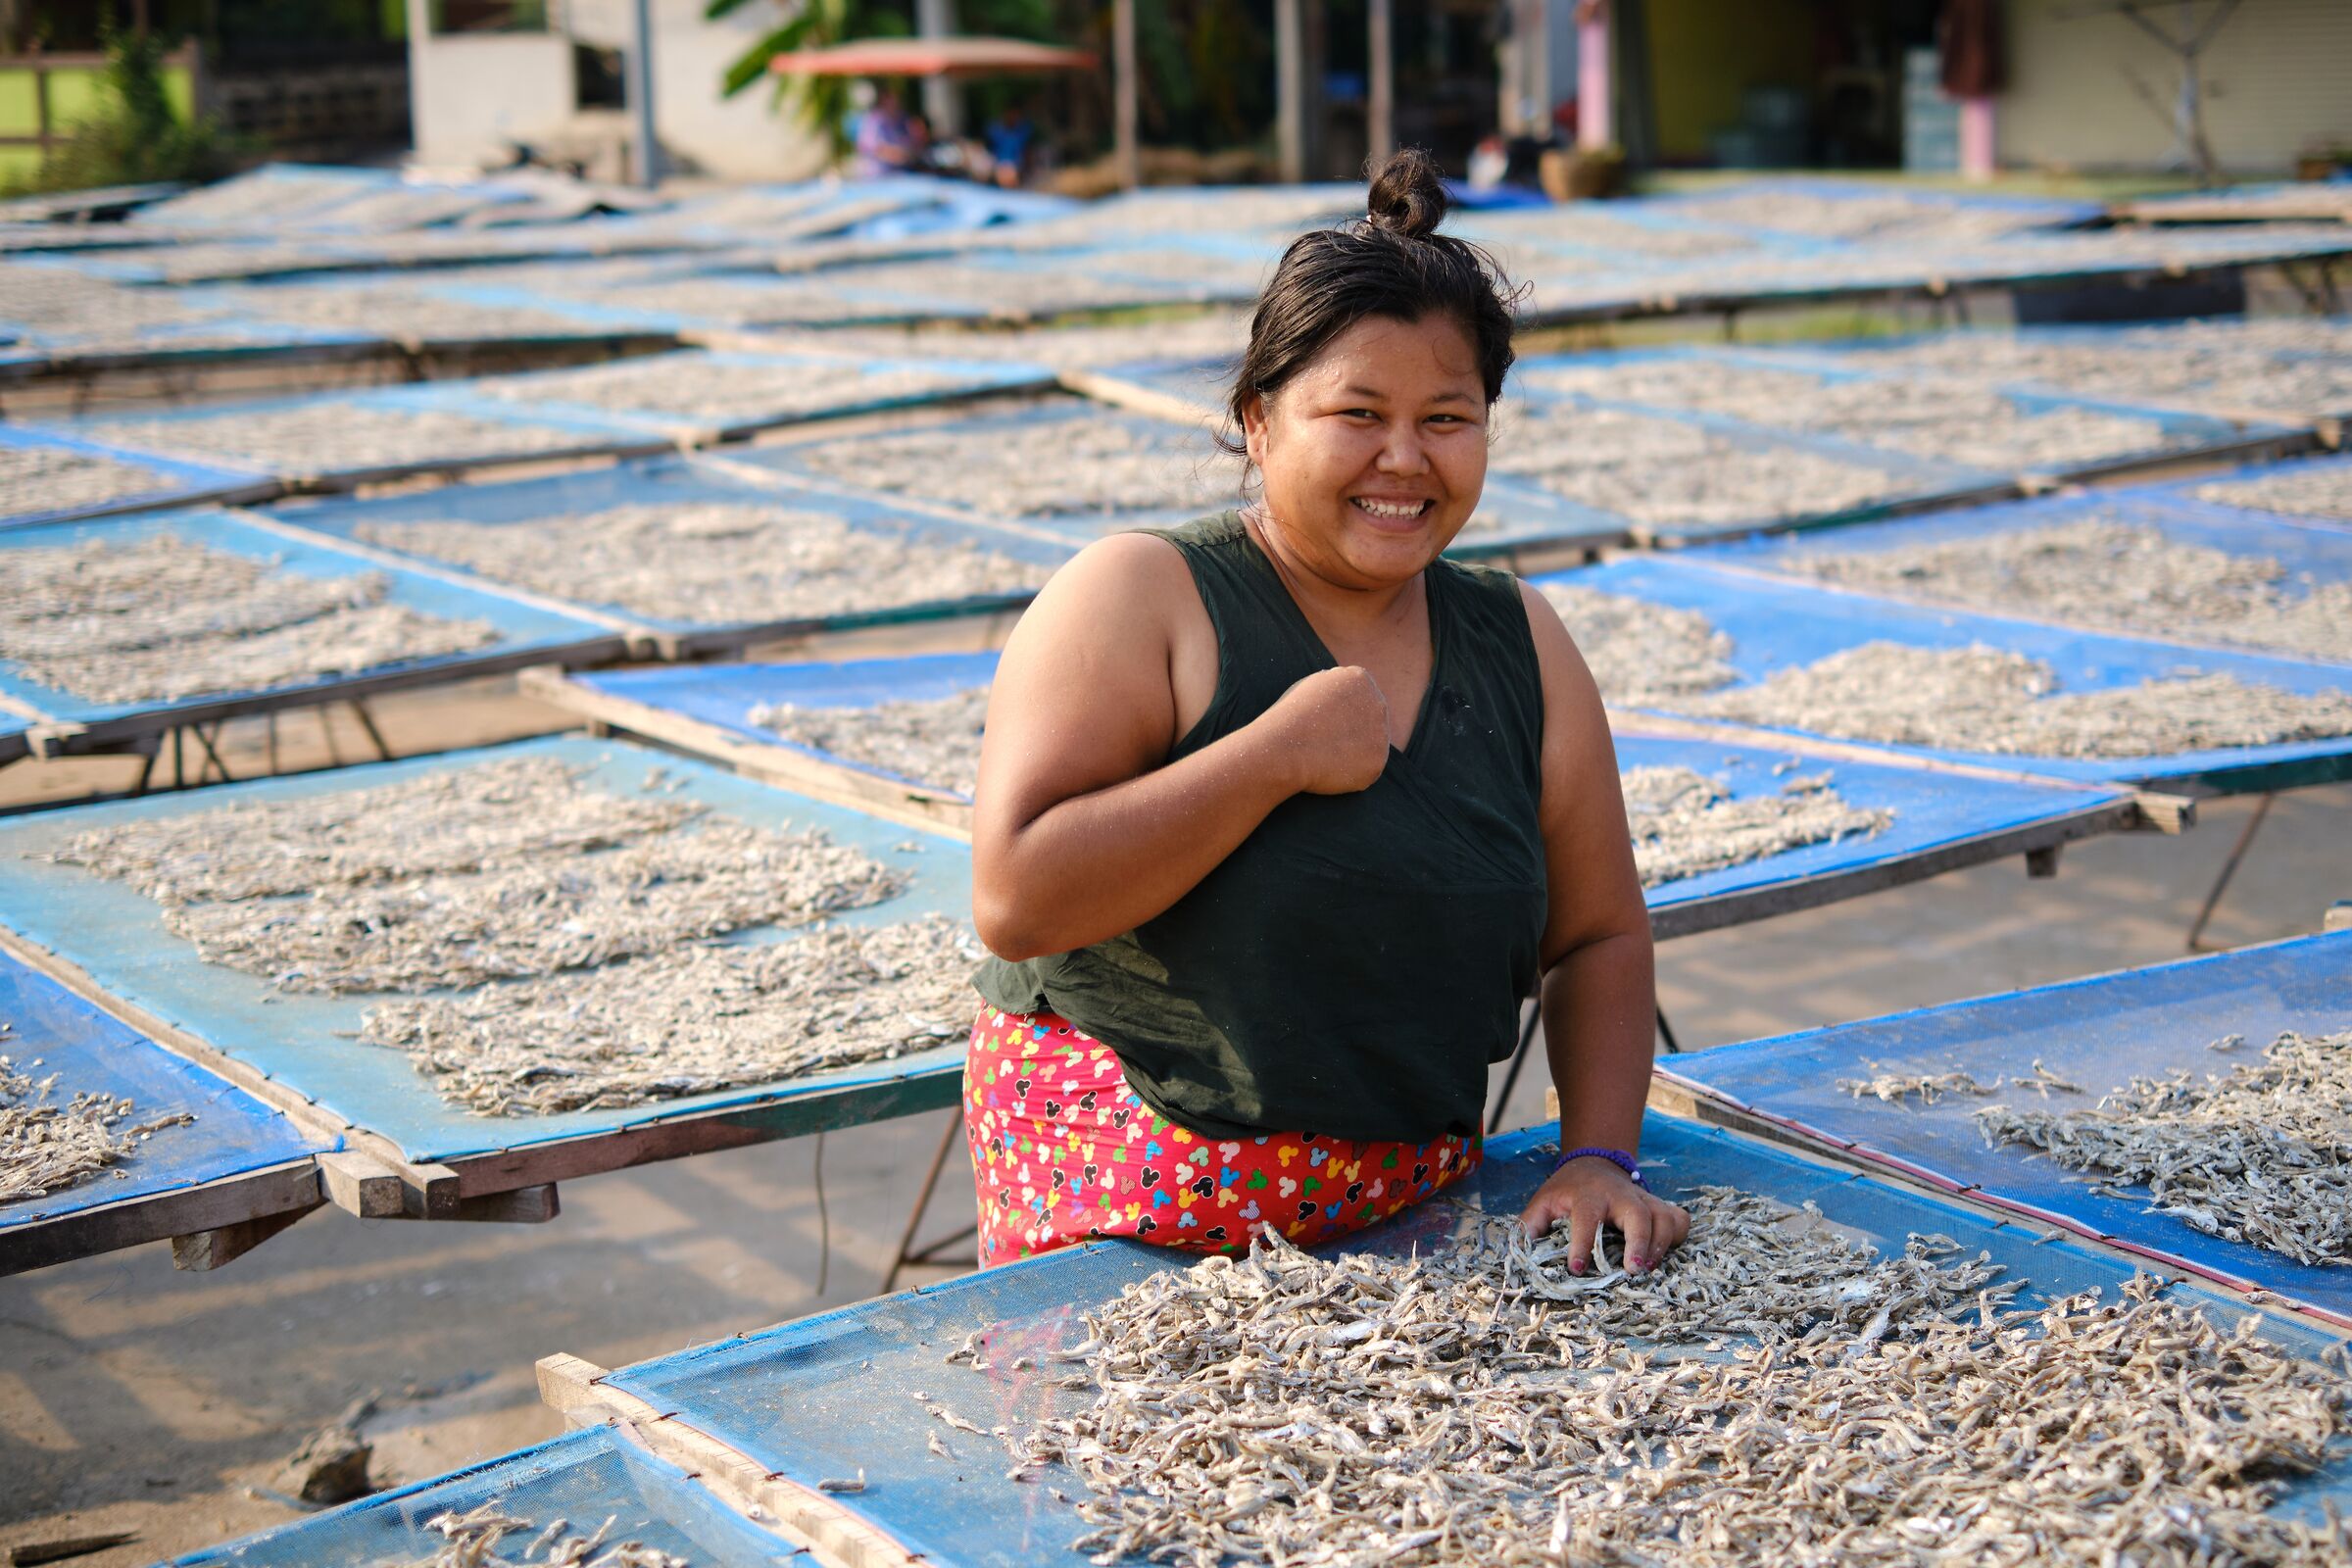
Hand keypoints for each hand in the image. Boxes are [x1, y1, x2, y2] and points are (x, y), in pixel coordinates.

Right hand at [1257, 666, 1390, 794]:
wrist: (1284, 750)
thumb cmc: (1290, 718)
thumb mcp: (1313, 687)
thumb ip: (1336, 687)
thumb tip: (1346, 695)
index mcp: (1359, 679)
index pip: (1359, 697)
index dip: (1340, 713)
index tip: (1322, 722)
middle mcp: (1377, 703)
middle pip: (1370, 720)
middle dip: (1352, 732)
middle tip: (1325, 742)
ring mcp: (1381, 734)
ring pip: (1370, 746)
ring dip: (1353, 753)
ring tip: (1325, 755)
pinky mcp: (1377, 762)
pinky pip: (1367, 769)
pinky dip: (1351, 774)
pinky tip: (1330, 769)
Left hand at [1518, 1156, 1689, 1275]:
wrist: (1594, 1163)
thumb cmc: (1568, 1191)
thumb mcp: (1544, 1202)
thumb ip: (1530, 1225)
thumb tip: (1516, 1252)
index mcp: (1588, 1196)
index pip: (1587, 1217)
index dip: (1582, 1243)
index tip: (1577, 1269)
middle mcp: (1620, 1195)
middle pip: (1638, 1214)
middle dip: (1639, 1243)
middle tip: (1633, 1270)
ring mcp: (1643, 1199)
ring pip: (1663, 1218)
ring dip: (1660, 1245)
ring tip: (1646, 1269)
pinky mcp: (1659, 1205)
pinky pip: (1679, 1218)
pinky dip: (1678, 1236)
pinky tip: (1664, 1253)